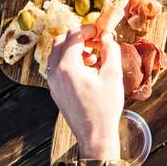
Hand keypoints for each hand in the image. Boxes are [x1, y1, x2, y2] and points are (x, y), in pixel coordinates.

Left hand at [48, 27, 124, 159]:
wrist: (94, 135)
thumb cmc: (105, 107)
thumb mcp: (113, 75)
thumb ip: (110, 51)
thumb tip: (107, 37)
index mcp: (68, 66)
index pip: (74, 35)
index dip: (88, 29)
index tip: (101, 32)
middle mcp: (55, 72)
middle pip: (60, 41)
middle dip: (78, 38)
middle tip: (96, 42)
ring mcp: (52, 82)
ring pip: (56, 54)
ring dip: (73, 49)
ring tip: (92, 58)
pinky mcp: (55, 91)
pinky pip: (57, 67)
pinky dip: (69, 62)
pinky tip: (86, 70)